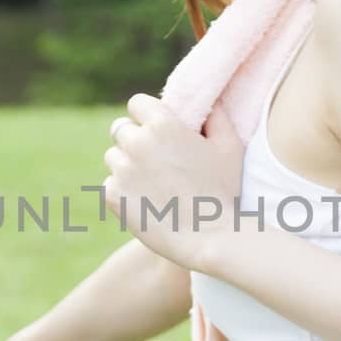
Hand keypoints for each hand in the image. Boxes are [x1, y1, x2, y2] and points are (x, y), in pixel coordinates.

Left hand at [102, 95, 244, 269]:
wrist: (209, 237)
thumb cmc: (223, 191)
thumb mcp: (230, 147)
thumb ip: (217, 117)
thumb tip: (208, 102)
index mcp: (163, 124)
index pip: (136, 103)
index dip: (146, 114)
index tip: (155, 128)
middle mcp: (137, 143)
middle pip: (121, 129)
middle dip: (135, 139)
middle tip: (155, 160)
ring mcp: (122, 170)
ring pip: (113, 157)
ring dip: (127, 165)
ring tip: (152, 183)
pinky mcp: (112, 195)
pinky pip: (110, 184)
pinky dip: (123, 191)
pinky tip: (146, 201)